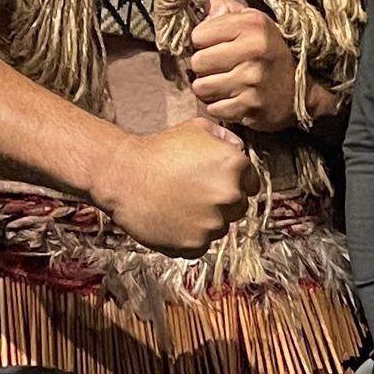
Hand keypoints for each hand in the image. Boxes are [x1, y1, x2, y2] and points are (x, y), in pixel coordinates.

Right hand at [99, 119, 255, 254]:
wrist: (123, 174)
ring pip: (219, 227)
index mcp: (235, 167)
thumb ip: (226, 138)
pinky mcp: (195, 244)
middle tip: (193, 194)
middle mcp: (230, 196)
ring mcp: (213, 223)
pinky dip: (189, 236)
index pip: (251, 184)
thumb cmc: (158, 148)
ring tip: (178, 205)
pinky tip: (172, 220)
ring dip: (205, 220)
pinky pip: (200, 244)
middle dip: (220, 202)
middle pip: (237, 208)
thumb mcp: (196, 128)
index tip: (214, 183)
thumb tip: (240, 149)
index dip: (234, 183)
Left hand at [186, 0, 300, 134]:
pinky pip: (213, 108)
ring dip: (208, 88)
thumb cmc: (268, 53)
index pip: (198, 34)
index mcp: (253, 25)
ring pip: (201, 87)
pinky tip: (232, 99)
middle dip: (203, 67)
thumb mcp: (254, 23)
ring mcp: (253, 80)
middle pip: (197, 62)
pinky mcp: (250, 106)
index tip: (216, 46)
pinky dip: (219, 106)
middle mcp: (255, 50)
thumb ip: (226, 9)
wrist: (298, 92)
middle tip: (218, 67)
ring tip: (223, 84)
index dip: (203, 42)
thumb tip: (204, 4)